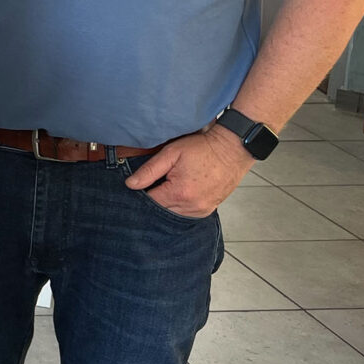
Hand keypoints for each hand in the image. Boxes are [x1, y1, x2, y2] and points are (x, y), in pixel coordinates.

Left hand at [123, 126, 253, 217]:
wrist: (233, 149)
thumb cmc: (203, 148)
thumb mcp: (172, 153)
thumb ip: (149, 170)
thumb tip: (130, 185)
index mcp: (179, 193)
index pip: (150, 202)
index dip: (142, 193)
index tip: (142, 184)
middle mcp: (190, 206)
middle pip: (161, 211)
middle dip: (155, 199)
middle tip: (155, 184)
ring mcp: (201, 210)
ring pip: (173, 214)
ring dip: (167, 204)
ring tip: (169, 186)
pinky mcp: (208, 210)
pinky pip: (186, 214)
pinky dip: (180, 206)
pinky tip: (180, 193)